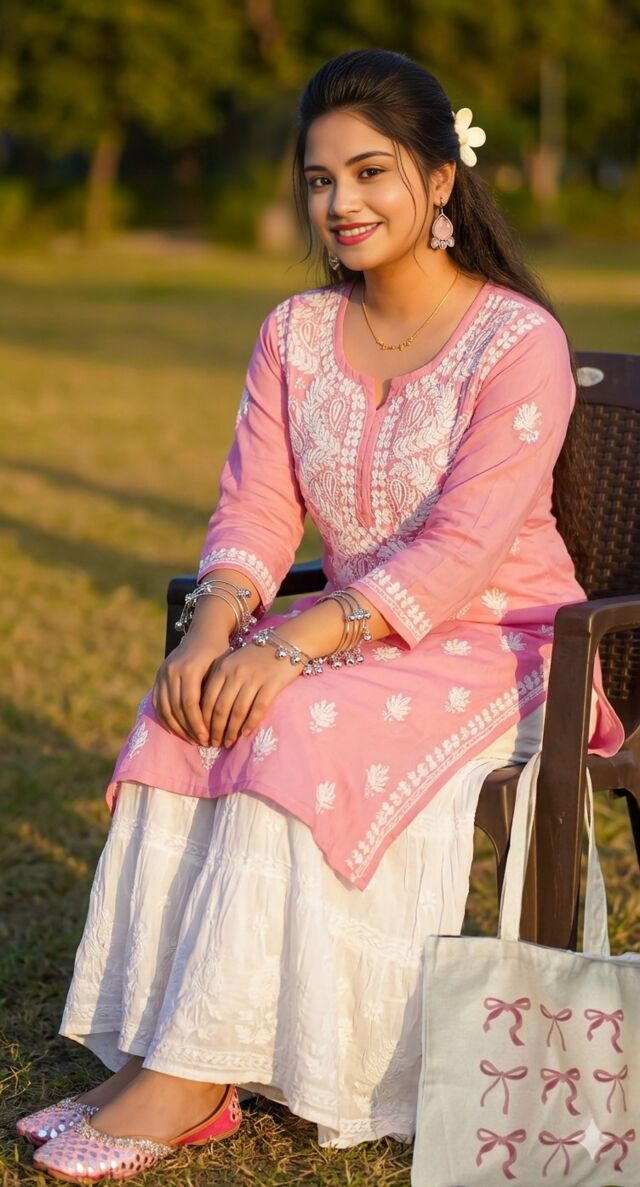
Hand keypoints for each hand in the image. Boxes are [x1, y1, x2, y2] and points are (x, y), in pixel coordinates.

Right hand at [152, 627, 230, 744]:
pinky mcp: (158, 677)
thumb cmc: (220, 653)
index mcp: (189, 668)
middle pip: (177, 708)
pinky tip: (177, 730)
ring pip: (165, 708)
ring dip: (177, 727)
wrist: (204, 632)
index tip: (208, 738)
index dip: (198, 724)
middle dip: (189, 729)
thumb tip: (219, 725)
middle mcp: (172, 670)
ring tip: (191, 739)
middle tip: (201, 742)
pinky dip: (166, 719)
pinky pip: (158, 703)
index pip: (190, 704)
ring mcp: (162, 673)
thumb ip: (216, 693)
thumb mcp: (222, 669)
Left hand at [202, 641, 302, 748]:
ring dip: (231, 731)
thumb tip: (206, 713)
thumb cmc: (256, 656)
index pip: (207, 700)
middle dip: (215, 730)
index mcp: (222, 668)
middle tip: (213, 744)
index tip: (202, 734)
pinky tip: (245, 733)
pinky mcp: (271, 684)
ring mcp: (254, 679)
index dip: (203, 721)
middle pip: (220, 708)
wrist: (287, 642)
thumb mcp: (232, 663)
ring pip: (238, 712)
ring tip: (228, 742)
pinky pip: (258, 709)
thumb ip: (219, 682)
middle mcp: (236, 673)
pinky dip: (250, 723)